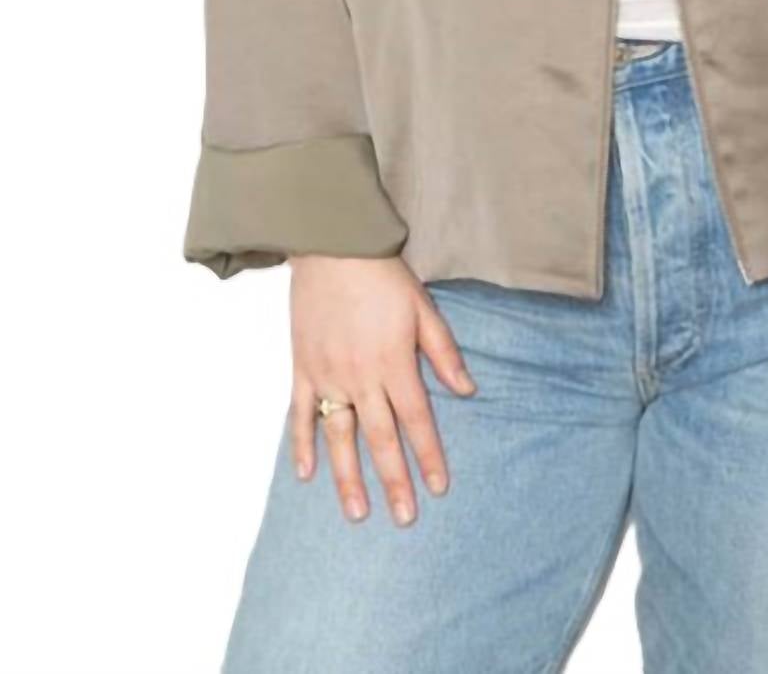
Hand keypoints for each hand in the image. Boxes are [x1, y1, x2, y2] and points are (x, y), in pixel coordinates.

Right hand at [287, 254, 476, 526]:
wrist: (331, 249)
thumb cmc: (383, 277)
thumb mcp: (423, 308)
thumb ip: (444, 352)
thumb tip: (467, 390)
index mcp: (394, 363)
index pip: (417, 420)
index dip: (428, 455)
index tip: (438, 487)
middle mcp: (360, 377)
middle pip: (380, 439)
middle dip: (394, 481)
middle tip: (404, 518)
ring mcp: (327, 376)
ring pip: (339, 438)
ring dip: (348, 478)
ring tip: (358, 513)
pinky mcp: (302, 369)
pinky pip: (299, 415)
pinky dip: (302, 445)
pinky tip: (308, 475)